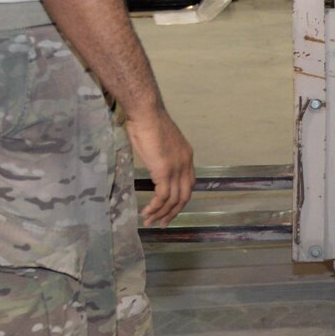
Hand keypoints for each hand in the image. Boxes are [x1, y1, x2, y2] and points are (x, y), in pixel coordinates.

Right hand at [126, 107, 193, 225]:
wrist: (146, 112)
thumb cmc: (148, 122)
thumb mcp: (160, 143)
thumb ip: (161, 156)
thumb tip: (154, 164)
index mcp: (187, 156)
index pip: (188, 184)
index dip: (180, 199)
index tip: (170, 209)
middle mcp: (186, 164)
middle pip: (184, 196)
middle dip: (173, 212)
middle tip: (162, 223)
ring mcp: (176, 168)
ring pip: (173, 199)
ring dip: (161, 213)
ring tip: (149, 222)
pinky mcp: (164, 171)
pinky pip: (162, 196)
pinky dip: (155, 207)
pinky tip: (147, 213)